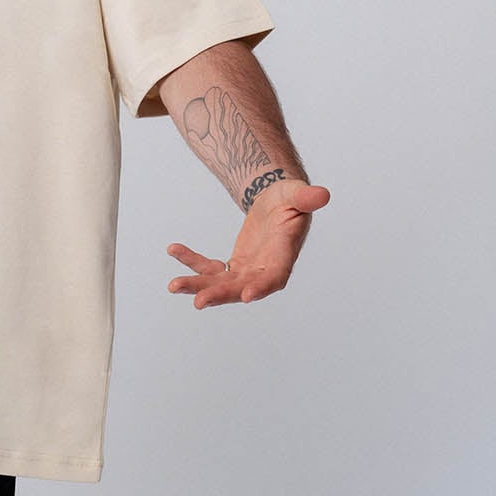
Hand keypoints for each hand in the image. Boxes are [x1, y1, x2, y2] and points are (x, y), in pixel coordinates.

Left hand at [165, 179, 330, 309]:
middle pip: (242, 288)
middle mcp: (265, 270)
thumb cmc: (290, 198)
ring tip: (173, 285)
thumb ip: (306, 197)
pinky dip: (191, 261)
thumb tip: (322, 194)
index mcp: (284, 256)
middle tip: (198, 301)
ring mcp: (247, 271)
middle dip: (221, 295)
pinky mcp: (233, 266)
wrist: (276, 202)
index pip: (275, 277)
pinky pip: (208, 267)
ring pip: (220, 284)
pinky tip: (173, 249)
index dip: (262, 287)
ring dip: (198, 285)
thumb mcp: (297, 194)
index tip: (245, 296)